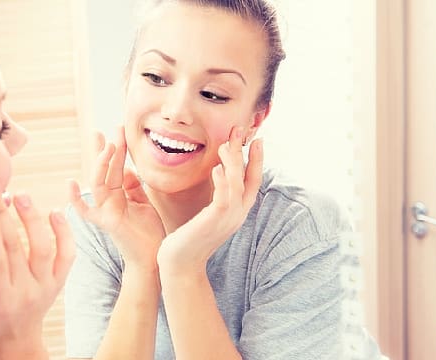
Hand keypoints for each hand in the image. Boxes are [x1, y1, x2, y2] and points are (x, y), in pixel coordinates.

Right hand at [0, 179, 75, 358]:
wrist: (15, 342)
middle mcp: (26, 292)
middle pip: (16, 247)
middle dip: (3, 214)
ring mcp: (46, 286)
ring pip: (43, 247)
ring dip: (32, 219)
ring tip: (20, 195)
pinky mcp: (59, 281)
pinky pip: (67, 255)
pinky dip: (65, 233)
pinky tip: (54, 212)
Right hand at [69, 126, 164, 270]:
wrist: (154, 258)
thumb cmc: (149, 234)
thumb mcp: (143, 204)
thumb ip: (134, 187)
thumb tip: (128, 170)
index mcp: (118, 195)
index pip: (114, 167)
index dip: (114, 149)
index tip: (115, 131)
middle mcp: (108, 201)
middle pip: (104, 170)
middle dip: (107, 149)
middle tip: (111, 128)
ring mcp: (105, 210)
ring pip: (99, 182)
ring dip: (103, 163)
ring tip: (110, 145)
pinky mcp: (106, 222)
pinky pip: (86, 210)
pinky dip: (76, 199)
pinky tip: (71, 183)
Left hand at [157, 128, 262, 273]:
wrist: (180, 265)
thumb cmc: (188, 239)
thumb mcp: (206, 215)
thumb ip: (214, 197)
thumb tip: (216, 177)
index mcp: (236, 212)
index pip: (252, 181)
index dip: (256, 160)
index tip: (255, 139)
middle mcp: (237, 214)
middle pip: (249, 178)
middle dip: (247, 153)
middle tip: (242, 130)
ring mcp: (228, 219)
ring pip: (237, 184)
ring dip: (233, 162)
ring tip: (227, 143)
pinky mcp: (214, 221)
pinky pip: (223, 197)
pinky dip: (222, 181)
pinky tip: (216, 167)